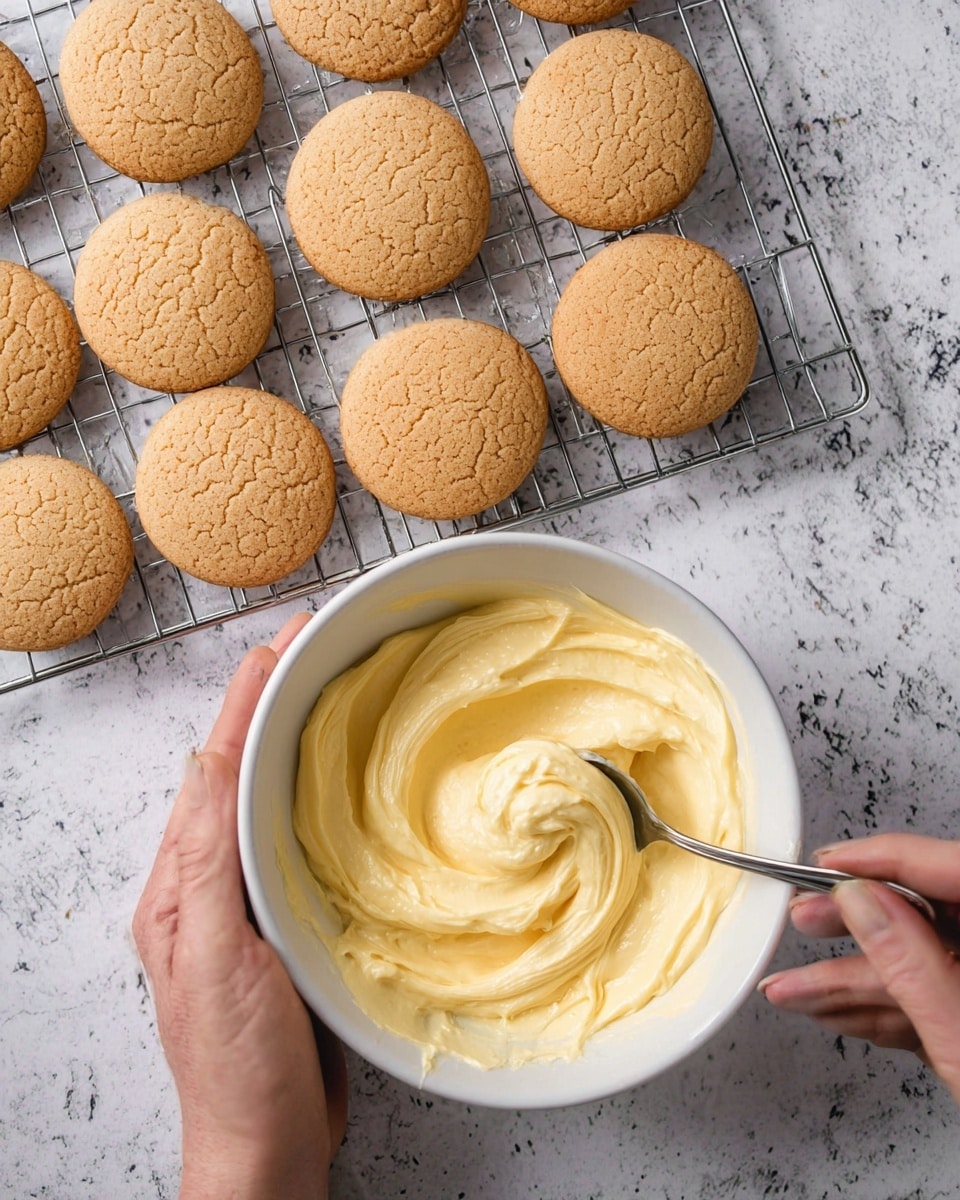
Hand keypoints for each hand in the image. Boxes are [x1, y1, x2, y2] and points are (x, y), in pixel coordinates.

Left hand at [133, 614, 347, 1199]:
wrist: (265, 1145)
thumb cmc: (237, 1064)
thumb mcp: (213, 953)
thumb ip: (208, 857)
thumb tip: (208, 761)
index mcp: (182, 880)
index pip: (216, 764)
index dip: (248, 696)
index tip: (284, 639)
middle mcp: (211, 881)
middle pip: (242, 769)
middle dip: (273, 702)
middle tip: (316, 647)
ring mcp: (250, 902)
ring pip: (272, 800)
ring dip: (299, 741)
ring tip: (333, 692)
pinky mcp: (288, 924)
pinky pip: (301, 840)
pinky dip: (321, 796)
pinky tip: (347, 784)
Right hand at [759, 833, 959, 1104]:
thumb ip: (912, 963)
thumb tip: (865, 900)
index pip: (953, 869)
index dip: (888, 859)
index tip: (834, 862)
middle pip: (931, 914)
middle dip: (859, 922)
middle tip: (806, 917)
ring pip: (921, 966)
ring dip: (851, 981)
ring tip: (795, 987)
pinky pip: (929, 1003)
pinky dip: (880, 1011)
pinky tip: (832, 1009)